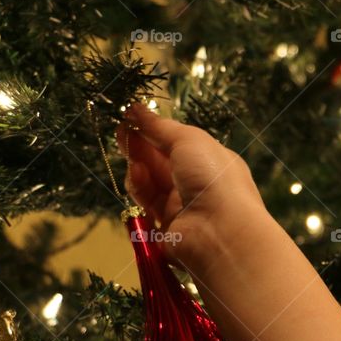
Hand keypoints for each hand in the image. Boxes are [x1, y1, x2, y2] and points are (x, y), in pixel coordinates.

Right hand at [118, 103, 269, 271]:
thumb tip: (137, 109)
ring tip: (130, 153)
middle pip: (161, 162)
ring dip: (139, 165)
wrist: (219, 232)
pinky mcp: (166, 227)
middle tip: (120, 131)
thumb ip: (160, 127)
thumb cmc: (212, 177)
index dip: (155, 130)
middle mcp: (198, 184)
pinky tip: (137, 173)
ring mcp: (182, 207)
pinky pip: (147, 203)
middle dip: (141, 145)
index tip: (131, 117)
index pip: (179, 143)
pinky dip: (140, 187)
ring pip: (151, 182)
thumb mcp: (189, 140)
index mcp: (212, 161)